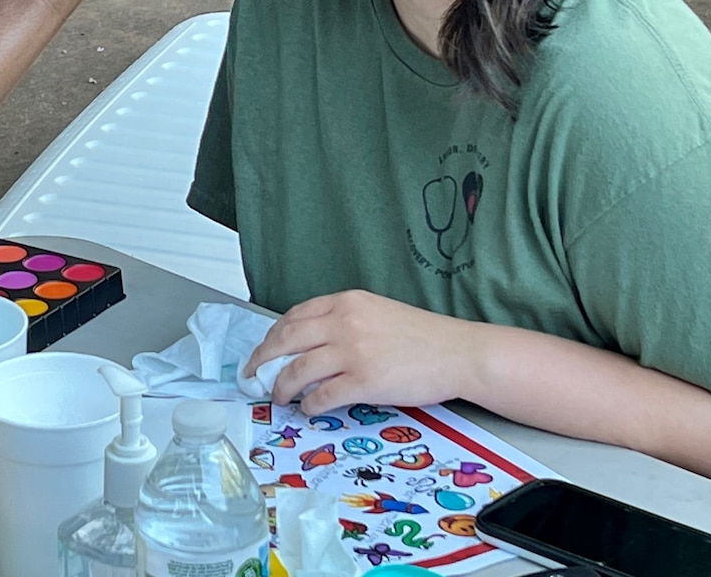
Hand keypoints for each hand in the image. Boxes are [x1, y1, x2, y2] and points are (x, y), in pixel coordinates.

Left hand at [246, 290, 480, 412]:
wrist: (458, 352)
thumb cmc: (422, 336)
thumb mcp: (376, 312)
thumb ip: (342, 320)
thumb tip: (308, 344)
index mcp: (346, 302)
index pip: (294, 316)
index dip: (272, 336)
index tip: (263, 350)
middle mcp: (344, 322)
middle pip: (286, 340)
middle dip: (262, 360)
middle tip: (252, 375)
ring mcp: (353, 352)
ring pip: (298, 370)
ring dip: (281, 387)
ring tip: (277, 396)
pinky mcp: (364, 382)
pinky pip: (322, 396)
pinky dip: (309, 404)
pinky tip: (307, 408)